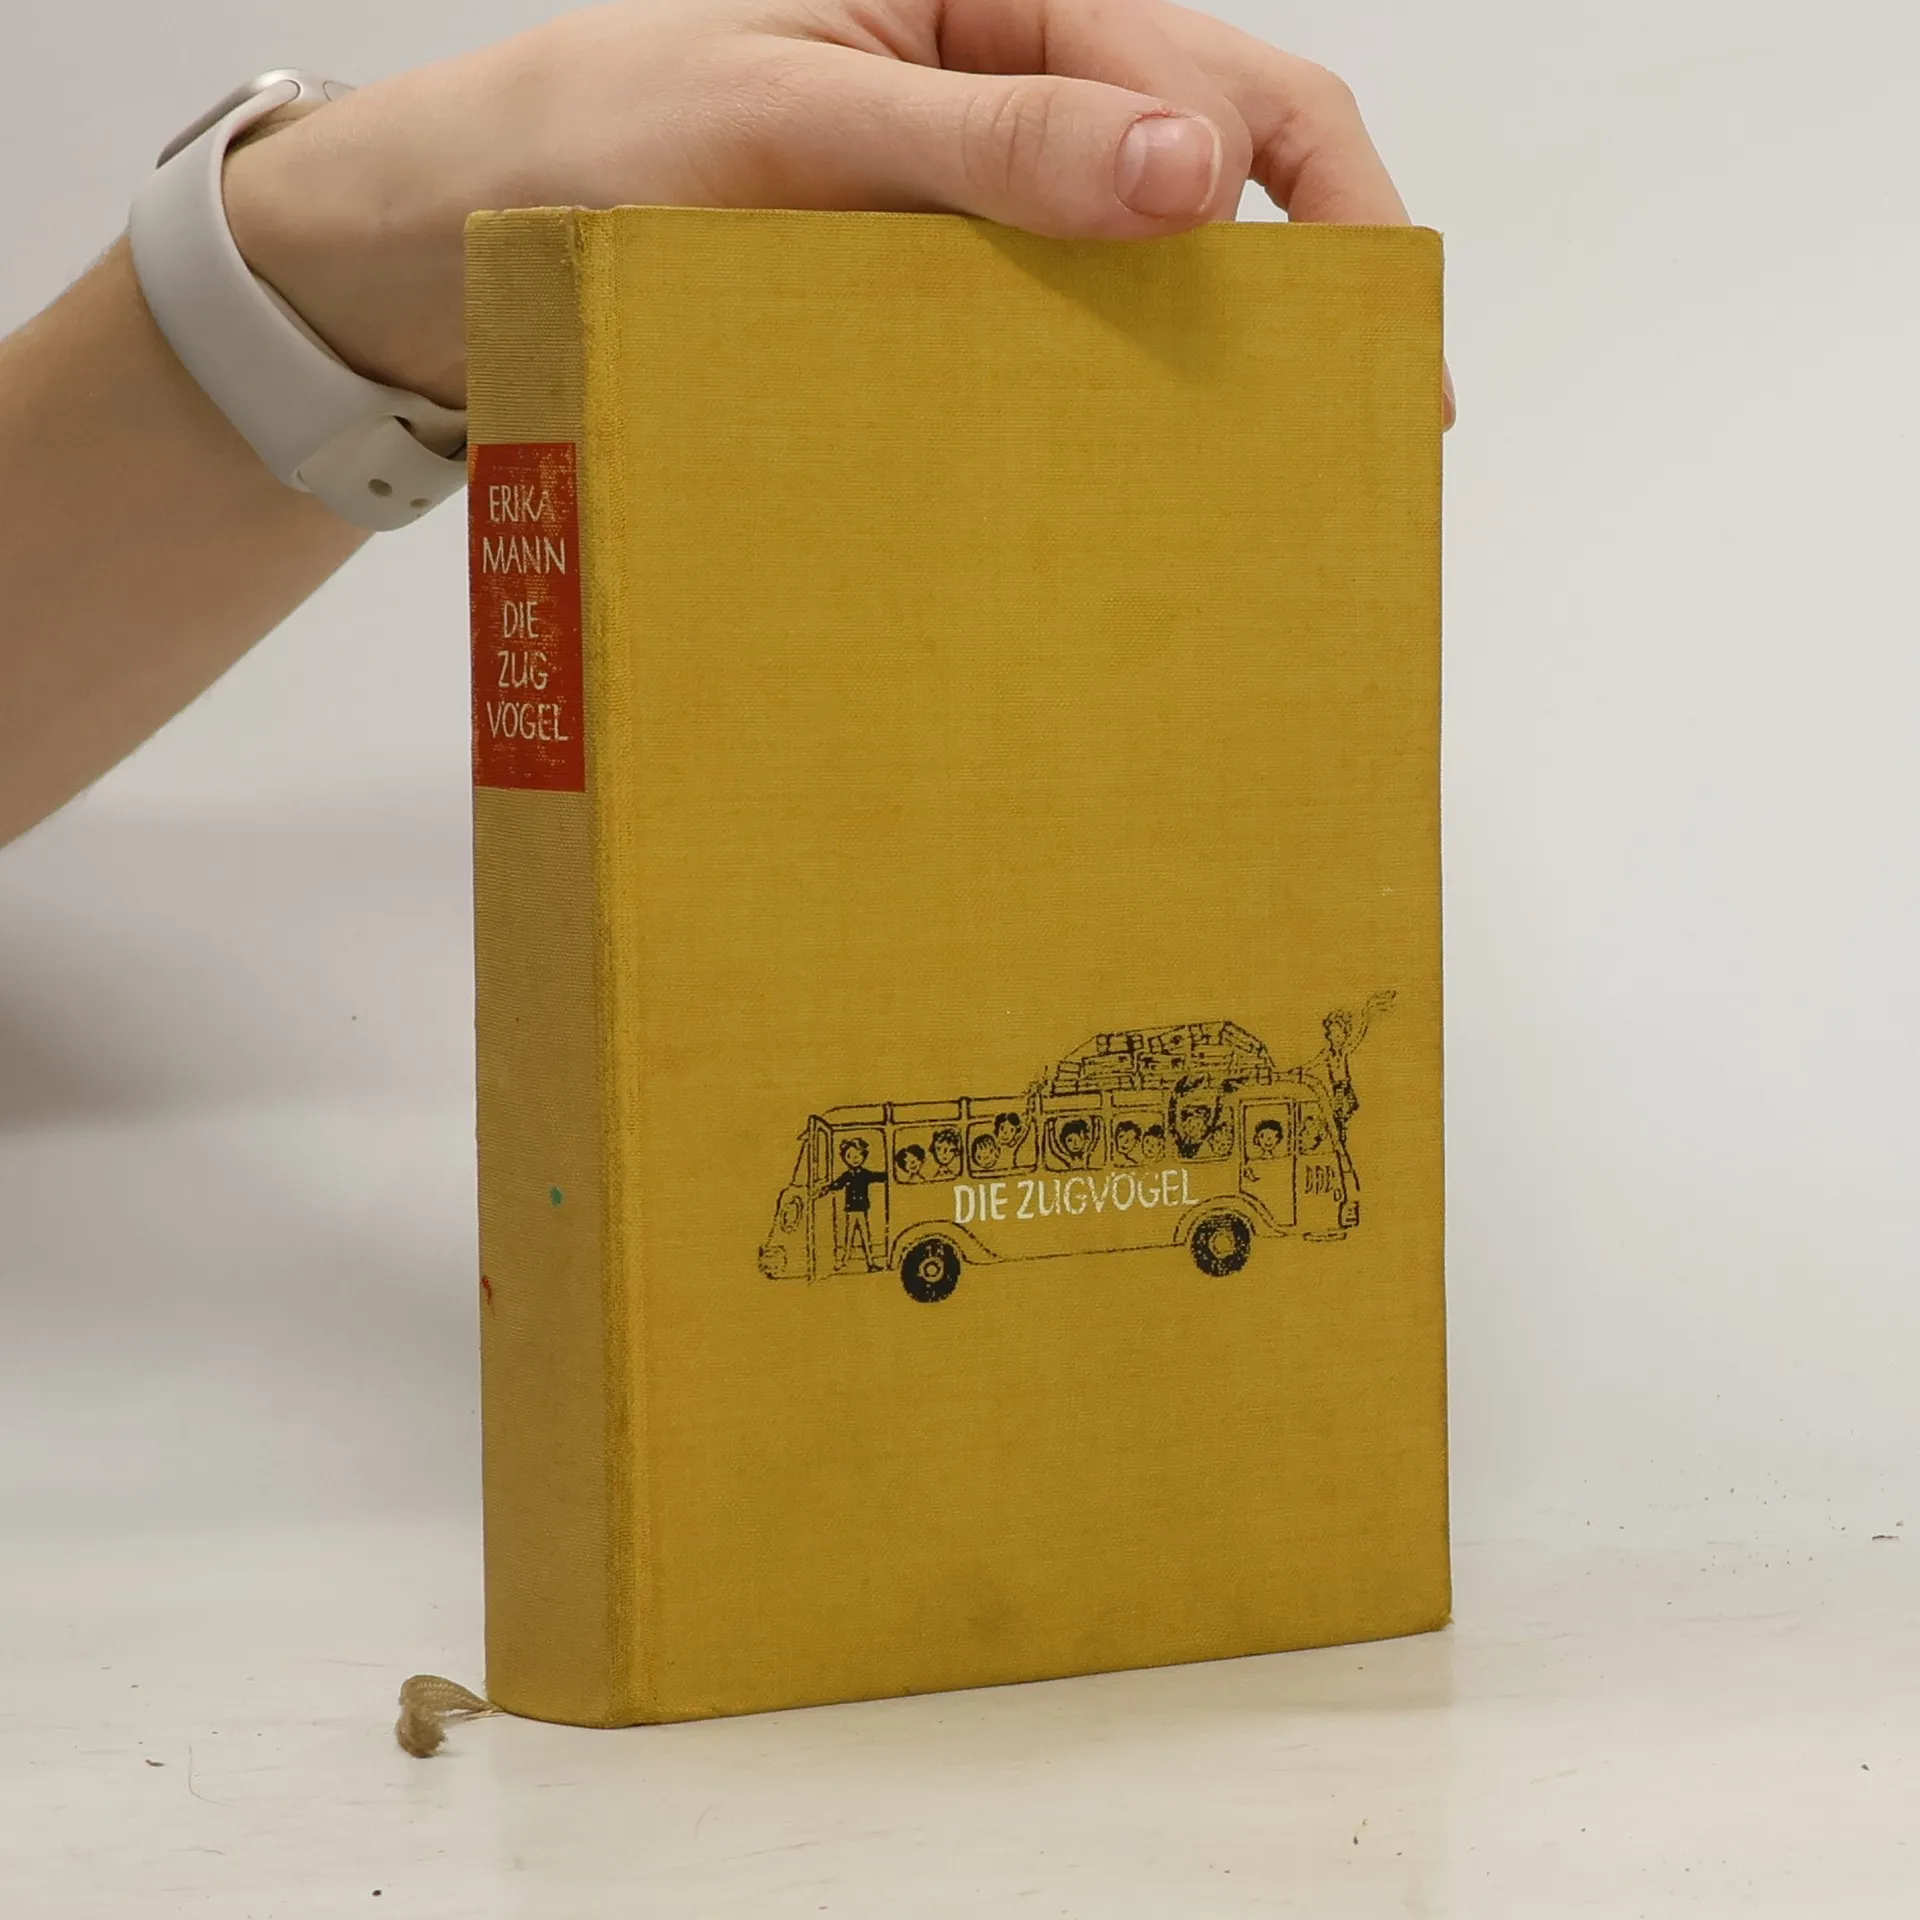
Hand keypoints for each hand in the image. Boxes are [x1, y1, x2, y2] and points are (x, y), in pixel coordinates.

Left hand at [223, 0, 1451, 421]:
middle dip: (1293, 290)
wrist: (443, 243)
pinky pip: (1031, 345)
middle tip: (1343, 434)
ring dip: (1190, 364)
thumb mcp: (788, 118)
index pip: (1220, 83)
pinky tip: (1105, 479)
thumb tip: (1189, 175)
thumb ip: (987, 138)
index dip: (1325, 205)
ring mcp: (956, 206)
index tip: (1369, 341)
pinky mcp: (908, 295)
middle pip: (1205, 175)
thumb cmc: (589, 133)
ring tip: (1236, 480)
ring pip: (1127, 272)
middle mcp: (992, 95)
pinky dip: (1083, 406)